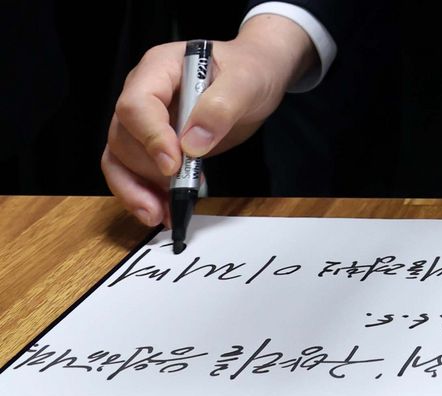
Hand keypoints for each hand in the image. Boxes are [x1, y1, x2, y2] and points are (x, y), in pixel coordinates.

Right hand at [102, 14, 316, 227]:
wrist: (256, 79)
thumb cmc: (249, 71)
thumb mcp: (245, 82)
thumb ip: (220, 108)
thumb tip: (193, 144)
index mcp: (160, 68)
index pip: (137, 105)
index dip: (151, 138)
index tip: (174, 165)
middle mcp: (144, 93)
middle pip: (124, 137)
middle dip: (148, 172)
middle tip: (179, 194)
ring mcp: (146, 121)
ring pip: (120, 159)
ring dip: (137, 191)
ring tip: (163, 215)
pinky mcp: (155, 145)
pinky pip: (133, 171)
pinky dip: (144, 194)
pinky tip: (164, 210)